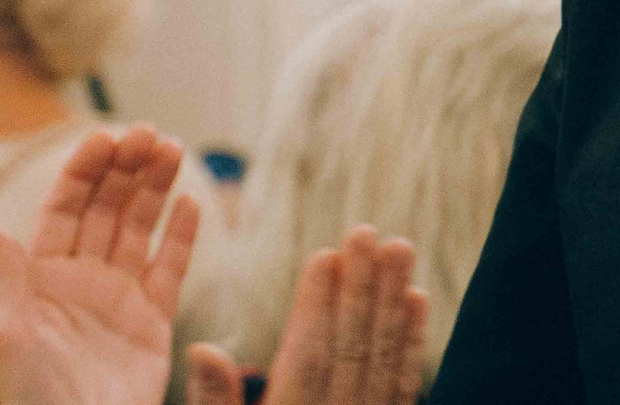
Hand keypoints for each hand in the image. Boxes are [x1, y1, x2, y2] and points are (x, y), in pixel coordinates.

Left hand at [0, 125, 199, 404]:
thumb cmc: (34, 397)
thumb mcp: (11, 334)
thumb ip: (7, 274)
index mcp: (44, 277)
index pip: (66, 208)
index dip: (85, 170)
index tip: (107, 135)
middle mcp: (83, 279)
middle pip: (108, 209)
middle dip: (127, 168)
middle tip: (150, 133)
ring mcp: (121, 297)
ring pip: (141, 228)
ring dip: (156, 188)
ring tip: (173, 149)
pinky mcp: (153, 320)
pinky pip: (171, 268)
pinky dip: (183, 235)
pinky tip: (192, 203)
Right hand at [187, 227, 426, 404]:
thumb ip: (214, 399)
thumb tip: (201, 348)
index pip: (306, 354)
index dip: (315, 305)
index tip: (323, 254)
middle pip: (351, 345)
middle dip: (360, 286)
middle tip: (365, 231)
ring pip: (382, 355)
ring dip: (392, 298)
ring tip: (400, 246)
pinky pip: (404, 382)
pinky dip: (411, 340)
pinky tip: (418, 298)